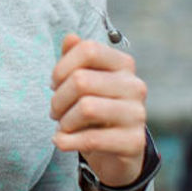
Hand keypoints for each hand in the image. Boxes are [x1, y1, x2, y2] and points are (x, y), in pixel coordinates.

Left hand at [49, 33, 147, 188]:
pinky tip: (61, 141)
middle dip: (58, 99)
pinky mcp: (134, 142)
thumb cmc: (95, 111)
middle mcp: (134, 85)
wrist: (115, 153)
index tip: (54, 84)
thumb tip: (70, 38)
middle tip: (55, 112)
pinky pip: (92, 138)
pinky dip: (67, 141)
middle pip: (81, 80)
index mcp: (123, 65)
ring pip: (86, 108)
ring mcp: (137, 114)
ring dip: (64, 121)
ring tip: (63, 126)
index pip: (88, 50)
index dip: (62, 67)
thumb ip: (76, 58)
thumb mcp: (84, 83)